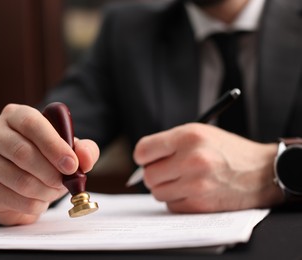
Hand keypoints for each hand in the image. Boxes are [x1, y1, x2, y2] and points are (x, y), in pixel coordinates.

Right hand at [0, 104, 99, 224]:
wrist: (22, 176)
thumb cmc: (46, 155)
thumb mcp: (69, 147)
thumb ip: (83, 149)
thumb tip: (85, 159)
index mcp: (16, 115)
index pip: (32, 124)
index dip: (53, 146)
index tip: (72, 165)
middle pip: (23, 153)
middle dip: (51, 173)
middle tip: (65, 182)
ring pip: (19, 180)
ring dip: (45, 191)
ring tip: (55, 190)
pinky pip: (14, 199)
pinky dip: (34, 204)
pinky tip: (41, 199)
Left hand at [133, 123, 283, 212]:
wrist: (261, 172)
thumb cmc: (228, 151)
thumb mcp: (200, 133)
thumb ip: (169, 143)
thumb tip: (141, 161)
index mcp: (188, 136)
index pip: (143, 150)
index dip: (143, 156)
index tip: (149, 159)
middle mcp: (191, 159)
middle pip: (148, 175)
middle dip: (155, 174)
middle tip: (169, 171)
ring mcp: (196, 184)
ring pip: (157, 192)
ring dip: (166, 188)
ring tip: (184, 180)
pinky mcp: (201, 204)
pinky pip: (171, 206)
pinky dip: (177, 201)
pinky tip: (192, 191)